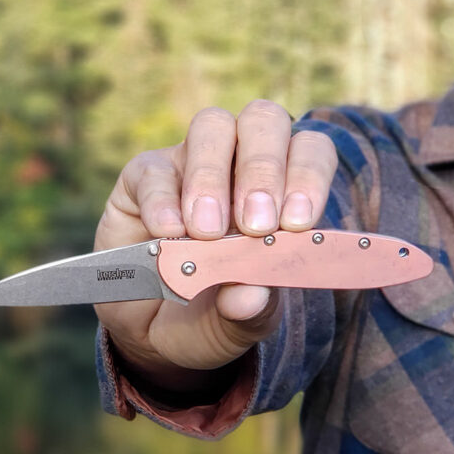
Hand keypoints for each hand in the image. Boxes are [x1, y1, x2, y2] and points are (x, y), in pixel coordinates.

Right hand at [94, 100, 336, 391]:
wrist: (153, 332)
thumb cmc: (214, 315)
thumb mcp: (239, 324)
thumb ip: (251, 310)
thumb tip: (253, 294)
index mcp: (284, 188)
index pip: (310, 151)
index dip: (308, 175)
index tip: (296, 222)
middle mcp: (241, 162)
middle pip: (264, 121)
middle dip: (264, 169)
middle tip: (254, 225)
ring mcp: (191, 163)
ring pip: (212, 126)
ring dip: (213, 177)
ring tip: (206, 233)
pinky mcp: (142, 177)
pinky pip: (155, 169)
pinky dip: (162, 200)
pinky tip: (168, 235)